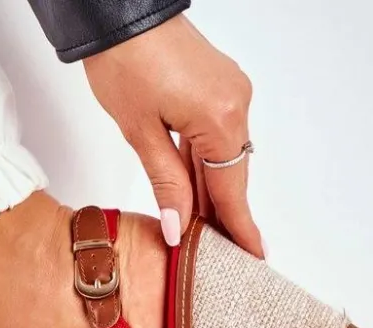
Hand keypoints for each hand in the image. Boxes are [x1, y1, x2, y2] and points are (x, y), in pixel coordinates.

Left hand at [83, 15, 262, 257]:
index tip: (252, 257)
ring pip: (220, 158)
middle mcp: (234, 105)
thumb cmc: (124, 62)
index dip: (238, 227)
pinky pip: (214, 137)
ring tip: (202, 233)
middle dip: (221, 215)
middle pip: (229, 175)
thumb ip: (166, 183)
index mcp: (220, 119)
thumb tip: (179, 228)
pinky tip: (193, 192)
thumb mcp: (141, 134)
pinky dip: (203, 166)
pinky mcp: (217, 86)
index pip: (231, 190)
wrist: (119, 11)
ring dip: (208, 191)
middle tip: (219, 256)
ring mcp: (228, 93)